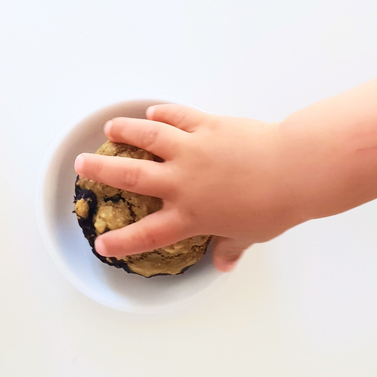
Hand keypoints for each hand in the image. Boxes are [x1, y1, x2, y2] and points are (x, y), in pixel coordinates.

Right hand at [73, 104, 309, 271]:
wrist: (293, 170)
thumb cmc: (274, 207)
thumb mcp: (249, 235)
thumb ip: (229, 247)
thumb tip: (223, 264)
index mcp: (190, 215)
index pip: (147, 234)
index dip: (121, 241)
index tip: (102, 244)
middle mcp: (182, 182)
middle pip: (131, 176)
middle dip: (102, 170)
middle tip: (82, 164)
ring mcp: (192, 151)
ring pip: (148, 137)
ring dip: (126, 131)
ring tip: (110, 127)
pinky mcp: (208, 126)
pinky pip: (179, 117)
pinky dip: (163, 113)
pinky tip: (152, 112)